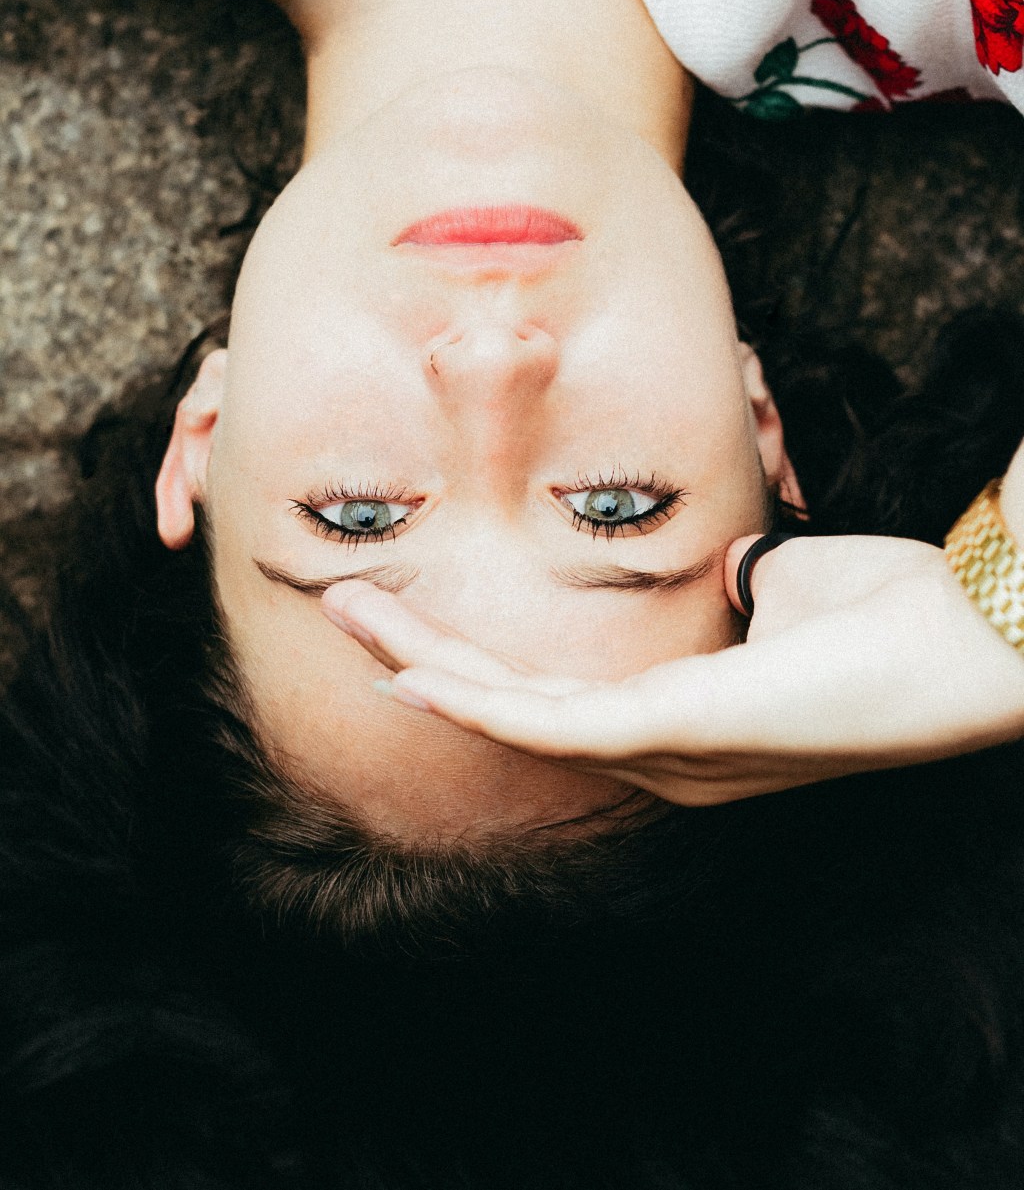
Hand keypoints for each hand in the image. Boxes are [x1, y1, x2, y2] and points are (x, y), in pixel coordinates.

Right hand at [321, 535, 1023, 805]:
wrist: (963, 638)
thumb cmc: (885, 612)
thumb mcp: (781, 592)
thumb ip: (729, 589)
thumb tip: (720, 567)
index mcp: (684, 729)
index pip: (553, 695)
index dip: (476, 660)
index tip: (415, 622)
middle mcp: (660, 760)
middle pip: (512, 705)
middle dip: (423, 654)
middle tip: (345, 609)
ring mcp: (660, 757)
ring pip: (510, 712)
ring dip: (423, 659)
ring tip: (349, 612)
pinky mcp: (668, 733)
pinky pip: (547, 721)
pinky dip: (472, 696)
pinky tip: (411, 670)